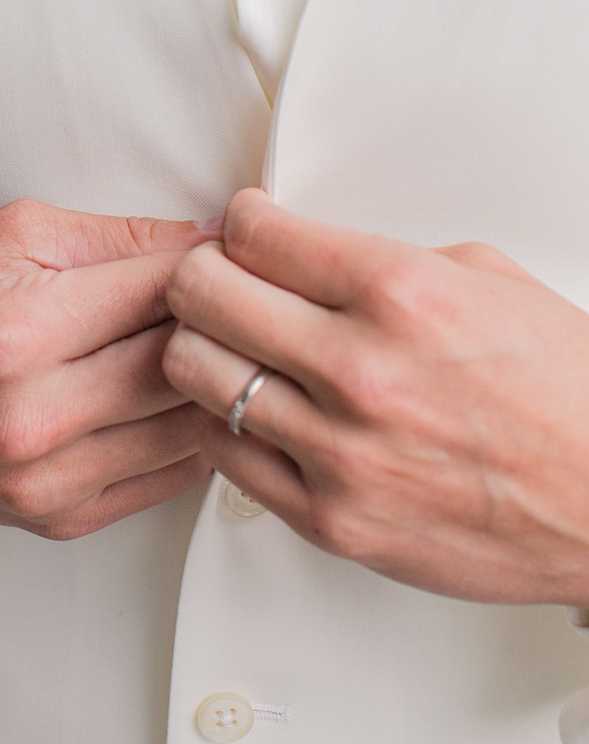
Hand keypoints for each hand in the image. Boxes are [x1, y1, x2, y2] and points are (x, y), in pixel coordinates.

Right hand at [0, 200, 213, 538]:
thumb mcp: (8, 234)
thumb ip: (116, 237)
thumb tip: (211, 240)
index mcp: (12, 333)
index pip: (157, 292)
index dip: (206, 263)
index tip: (229, 249)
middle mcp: (26, 418)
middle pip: (180, 365)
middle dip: (218, 323)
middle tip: (234, 295)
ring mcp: (42, 482)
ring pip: (186, 429)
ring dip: (212, 384)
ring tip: (214, 344)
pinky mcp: (56, 520)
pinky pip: (166, 479)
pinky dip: (188, 435)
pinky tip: (180, 397)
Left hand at [162, 189, 588, 604]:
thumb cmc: (566, 396)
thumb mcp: (486, 279)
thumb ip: (383, 258)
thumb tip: (307, 251)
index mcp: (399, 293)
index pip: (253, 232)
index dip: (241, 222)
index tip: (246, 229)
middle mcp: (361, 370)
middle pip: (200, 294)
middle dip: (202, 275)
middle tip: (221, 280)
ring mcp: (340, 452)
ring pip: (192, 372)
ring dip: (204, 349)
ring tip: (237, 348)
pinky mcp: (332, 521)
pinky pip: (224, 456)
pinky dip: (228, 426)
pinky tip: (261, 412)